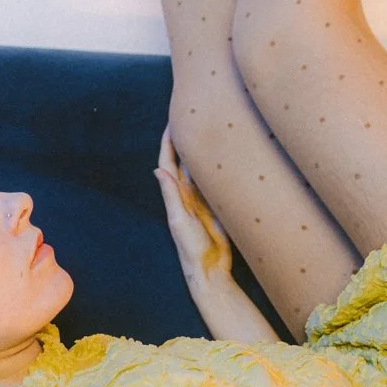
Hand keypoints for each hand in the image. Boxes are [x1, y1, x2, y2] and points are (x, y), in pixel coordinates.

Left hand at [154, 124, 233, 292]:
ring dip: (204, 152)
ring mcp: (204, 200)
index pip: (169, 162)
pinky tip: (228, 157)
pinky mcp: (219, 206)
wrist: (210, 269)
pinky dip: (220, 169)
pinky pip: (218, 182)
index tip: (173, 121)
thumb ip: (171, 195)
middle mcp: (189, 194)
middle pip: (186, 161)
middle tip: (194, 117)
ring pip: (202, 169)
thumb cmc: (190, 248)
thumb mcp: (178, 220)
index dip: (169, 141)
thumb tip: (158, 169)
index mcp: (176, 195)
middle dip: (187, 140)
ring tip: (211, 130)